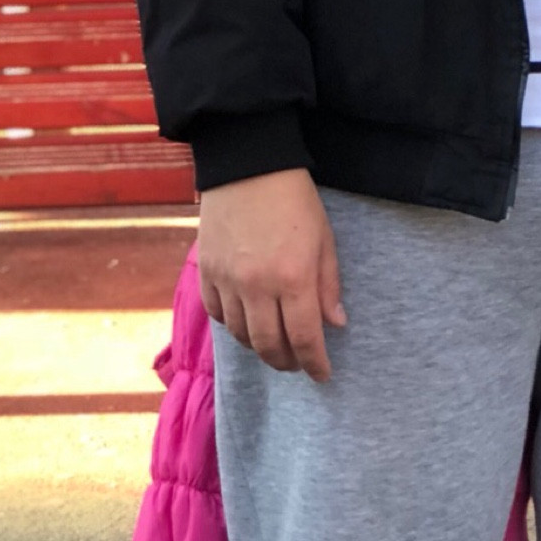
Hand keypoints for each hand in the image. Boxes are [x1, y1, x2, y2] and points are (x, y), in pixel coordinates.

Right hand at [198, 168, 345, 381]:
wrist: (248, 165)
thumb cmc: (295, 199)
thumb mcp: (324, 238)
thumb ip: (328, 284)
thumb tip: (334, 324)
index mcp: (294, 277)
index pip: (305, 337)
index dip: (315, 363)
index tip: (323, 374)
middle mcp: (258, 286)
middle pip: (269, 345)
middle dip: (286, 362)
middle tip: (298, 364)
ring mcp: (228, 281)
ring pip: (240, 335)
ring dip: (259, 348)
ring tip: (273, 346)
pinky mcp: (206, 272)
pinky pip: (217, 314)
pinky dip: (232, 326)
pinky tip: (246, 323)